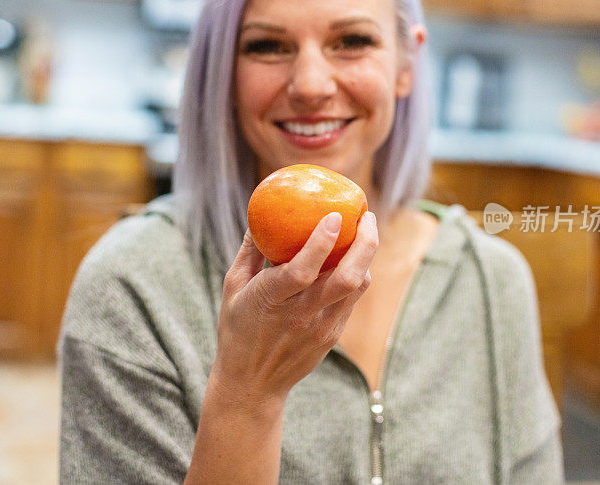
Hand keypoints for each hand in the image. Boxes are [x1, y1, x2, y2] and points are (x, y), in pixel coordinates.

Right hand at [211, 210, 377, 409]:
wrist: (252, 384)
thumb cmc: (238, 330)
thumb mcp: (232, 288)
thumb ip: (249, 250)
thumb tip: (260, 215)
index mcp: (270, 300)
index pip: (302, 271)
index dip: (322, 242)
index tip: (335, 216)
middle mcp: (300, 315)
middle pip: (345, 278)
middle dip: (364, 243)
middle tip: (366, 216)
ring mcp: (321, 327)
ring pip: (356, 287)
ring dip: (366, 255)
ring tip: (365, 230)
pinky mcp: (333, 334)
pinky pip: (352, 298)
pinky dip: (357, 273)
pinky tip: (355, 257)